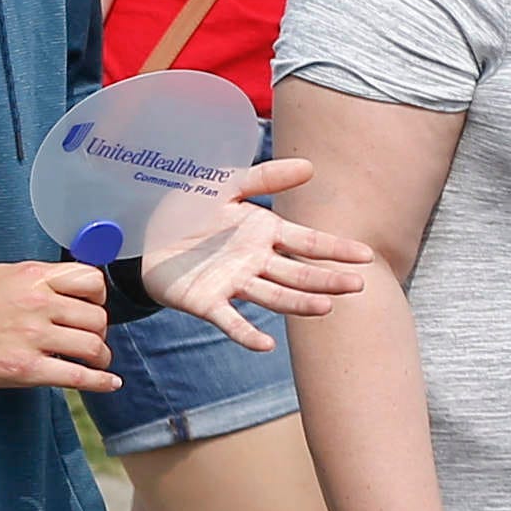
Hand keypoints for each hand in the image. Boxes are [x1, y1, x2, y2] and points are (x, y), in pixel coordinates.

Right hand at [0, 259, 115, 391]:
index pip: (91, 280)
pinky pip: (77, 377)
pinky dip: (100, 382)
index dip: (99, 295)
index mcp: (34, 278)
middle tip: (90, 338)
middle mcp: (38, 305)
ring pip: (92, 347)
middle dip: (100, 330)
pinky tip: (110, 383)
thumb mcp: (4, 275)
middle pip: (97, 317)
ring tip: (94, 360)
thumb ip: (41, 277)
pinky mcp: (27, 369)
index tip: (92, 306)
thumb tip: (74, 285)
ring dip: (100, 356)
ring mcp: (33, 338)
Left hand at [135, 155, 369, 348]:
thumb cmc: (189, 208)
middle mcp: (256, 262)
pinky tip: (265, 344)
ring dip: (298, 303)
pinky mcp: (207, 302)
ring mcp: (233, 284)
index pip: (308, 243)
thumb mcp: (225, 186)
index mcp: (265, 234)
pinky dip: (247, 333)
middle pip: (298, 273)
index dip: (336, 249)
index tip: (366, 256)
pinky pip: (230, 320)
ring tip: (325, 307)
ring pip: (273, 296)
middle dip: (327, 279)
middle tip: (358, 284)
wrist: (144, 232)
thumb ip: (265, 177)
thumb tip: (310, 166)